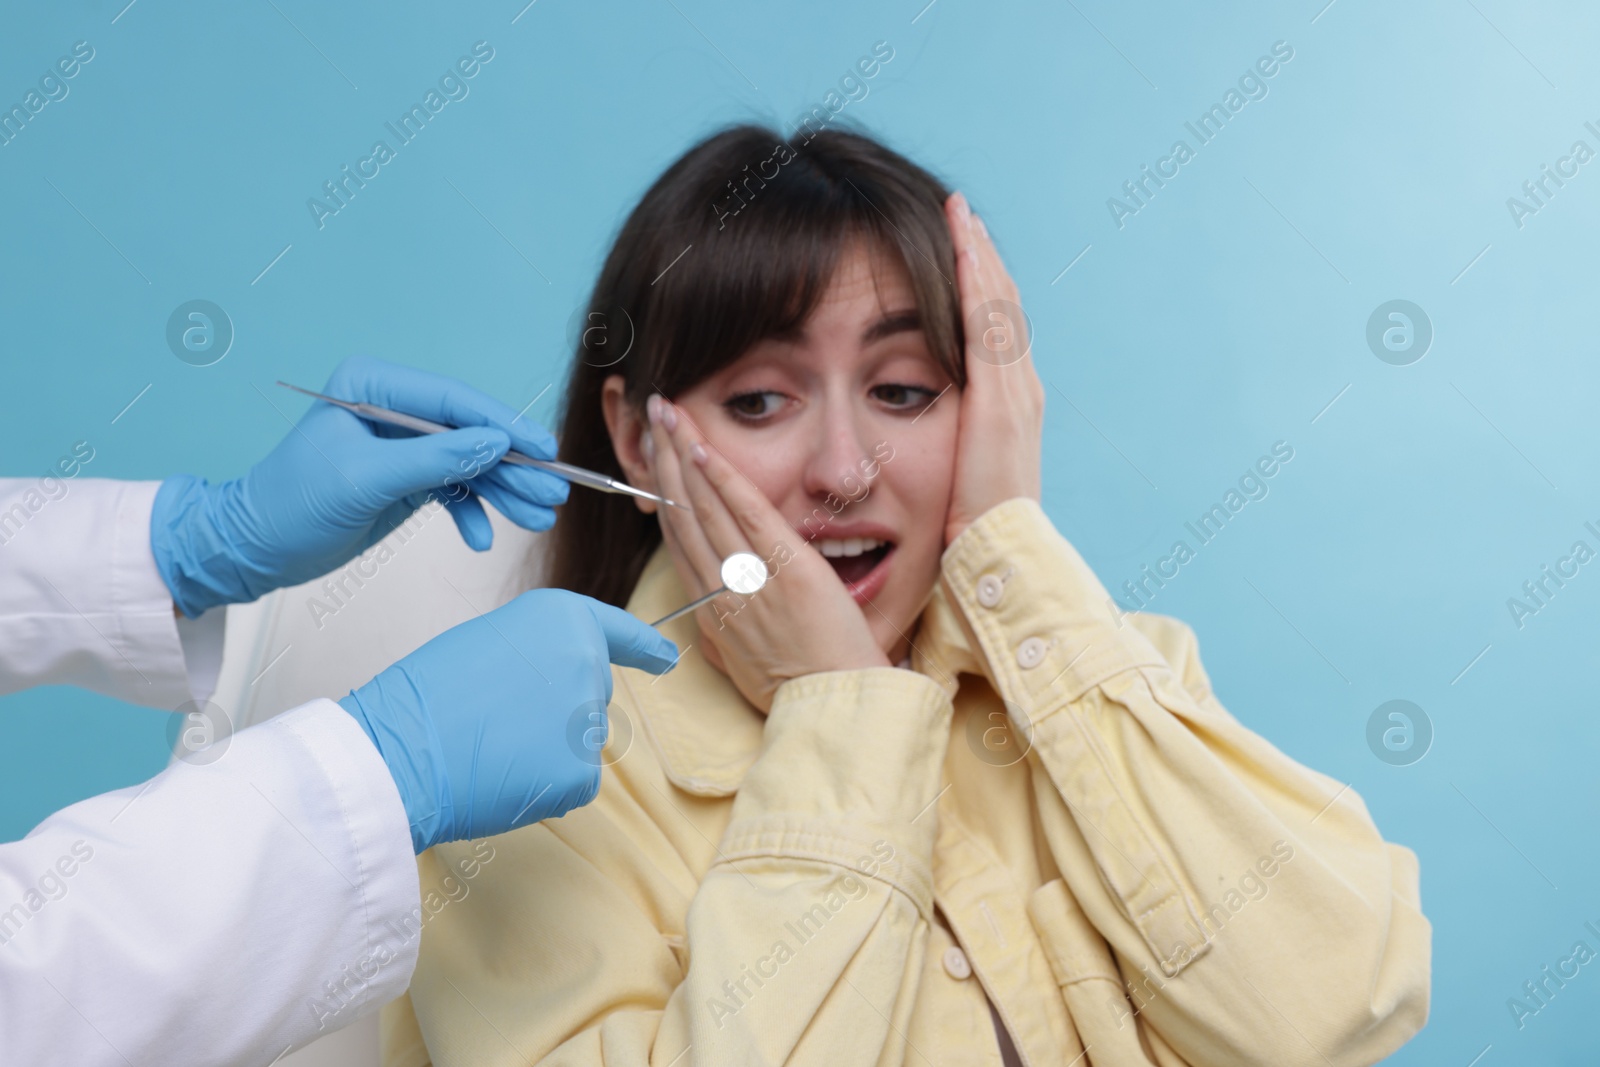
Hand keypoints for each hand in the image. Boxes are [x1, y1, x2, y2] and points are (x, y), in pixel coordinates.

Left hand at [150, 355, 568, 616]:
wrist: (254, 550)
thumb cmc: (291, 506)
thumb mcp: (365, 481)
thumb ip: (434, 459)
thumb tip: (495, 443)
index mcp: (374, 386)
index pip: (454, 401)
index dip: (504, 425)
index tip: (545, 450)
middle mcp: (393, 408)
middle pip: (471, 432)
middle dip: (513, 467)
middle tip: (553, 494)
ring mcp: (402, 444)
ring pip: (470, 462)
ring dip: (504, 493)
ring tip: (538, 518)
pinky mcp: (406, 477)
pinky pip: (454, 489)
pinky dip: (472, 514)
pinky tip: (481, 539)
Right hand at [338, 588, 679, 852]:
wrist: (399, 749)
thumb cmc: (427, 694)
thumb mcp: (488, 642)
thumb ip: (540, 652)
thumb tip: (563, 687)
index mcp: (562, 618)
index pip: (616, 632)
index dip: (644, 647)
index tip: (668, 659)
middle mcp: (587, 661)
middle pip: (590, 695)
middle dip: (556, 712)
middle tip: (496, 718)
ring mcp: (587, 719)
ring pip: (579, 743)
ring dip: (546, 751)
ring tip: (490, 746)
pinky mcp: (582, 774)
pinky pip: (573, 782)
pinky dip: (544, 788)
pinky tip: (504, 776)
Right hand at [646, 394, 888, 711]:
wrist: (836, 709)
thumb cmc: (801, 691)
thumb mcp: (745, 666)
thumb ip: (726, 630)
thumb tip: (713, 606)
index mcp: (710, 615)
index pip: (679, 542)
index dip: (663, 494)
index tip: (655, 458)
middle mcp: (719, 593)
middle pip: (681, 514)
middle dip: (664, 459)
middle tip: (654, 416)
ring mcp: (749, 580)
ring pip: (704, 507)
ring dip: (684, 454)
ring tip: (669, 414)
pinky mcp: (786, 570)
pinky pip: (746, 515)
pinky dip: (722, 479)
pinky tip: (703, 448)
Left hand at [942, 192, 1043, 545]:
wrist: (999, 561)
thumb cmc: (966, 535)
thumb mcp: (947, 482)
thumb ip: (934, 454)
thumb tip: (891, 444)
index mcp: (1005, 410)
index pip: (991, 334)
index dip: (975, 289)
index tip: (956, 249)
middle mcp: (1019, 392)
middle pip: (1000, 307)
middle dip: (980, 258)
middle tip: (960, 212)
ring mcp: (1016, 391)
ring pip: (999, 305)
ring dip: (979, 255)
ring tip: (961, 213)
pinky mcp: (1002, 396)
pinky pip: (990, 323)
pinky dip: (978, 280)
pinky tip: (963, 245)